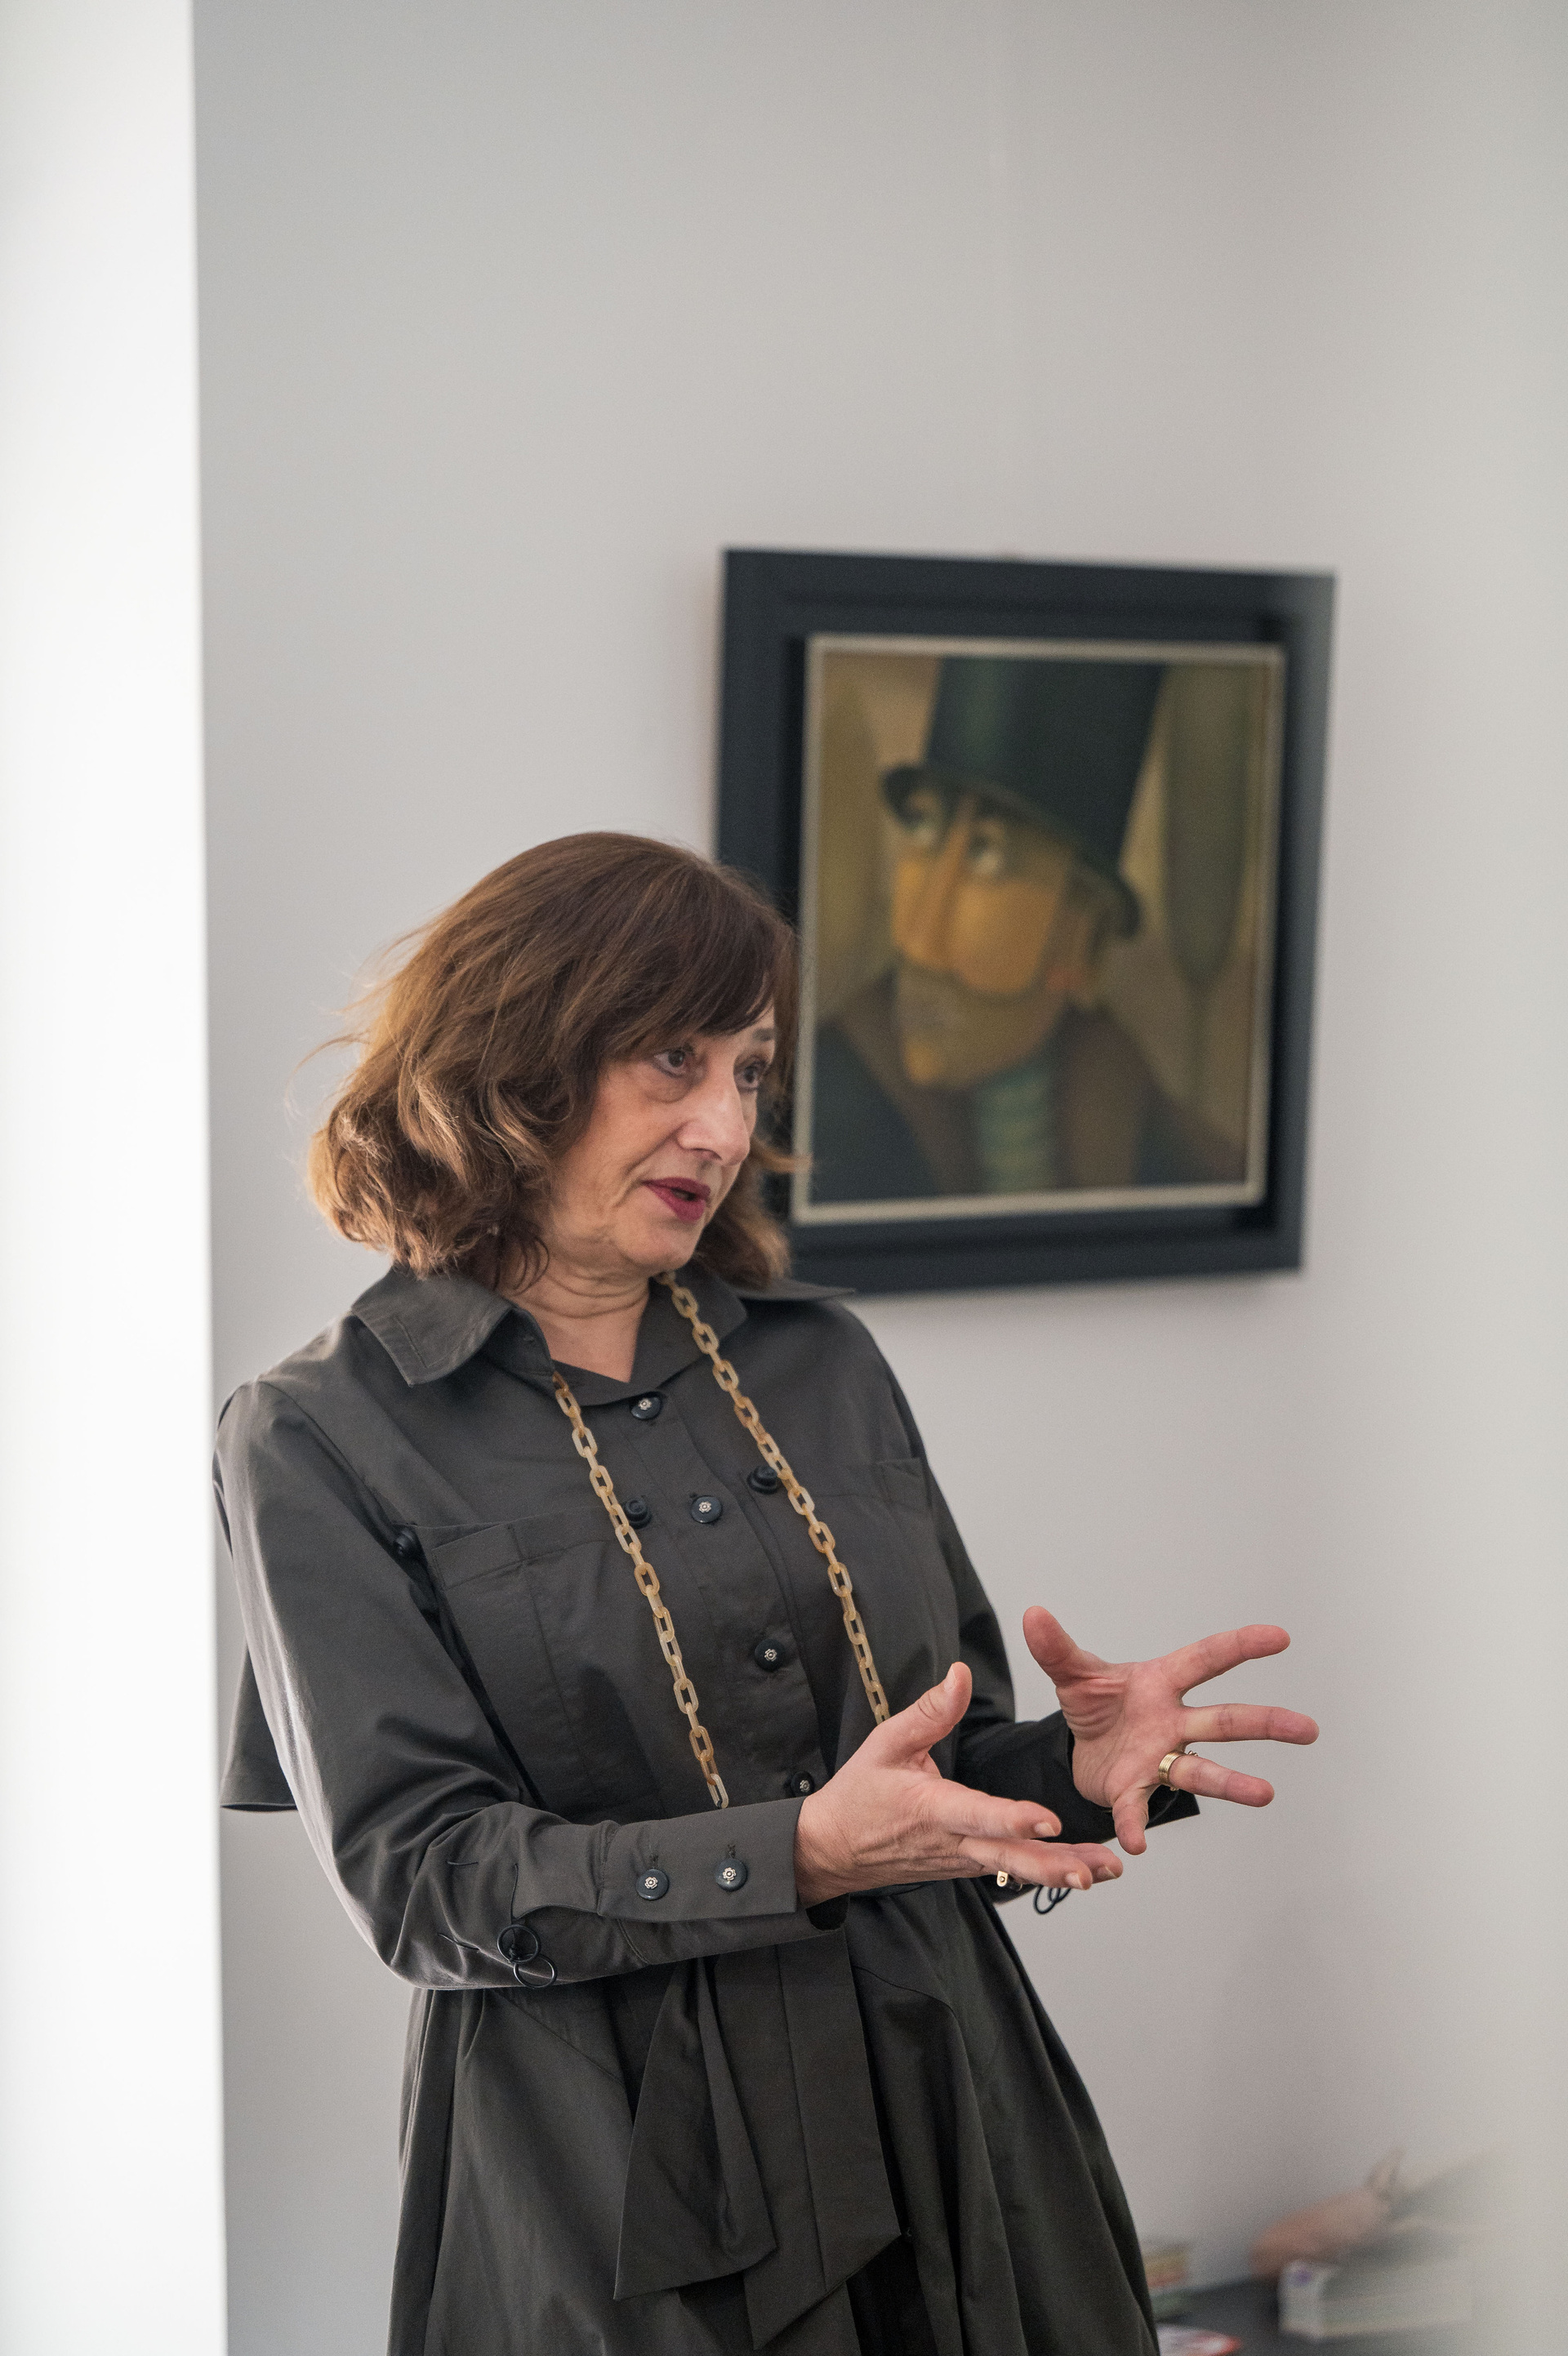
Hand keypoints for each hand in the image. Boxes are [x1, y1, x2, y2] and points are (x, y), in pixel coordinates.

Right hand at [793, 1661, 1120, 1905]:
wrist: (832, 1849)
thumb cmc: (859, 1792)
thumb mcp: (885, 1743)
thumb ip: (929, 1712)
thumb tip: (961, 1674)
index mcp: (932, 1809)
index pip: (979, 1814)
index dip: (1014, 1818)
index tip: (1049, 1820)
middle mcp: (953, 1842)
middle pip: (1010, 1859)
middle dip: (1055, 1865)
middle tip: (1095, 1870)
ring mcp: (961, 1860)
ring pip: (1015, 1870)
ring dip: (1059, 1872)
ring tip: (1103, 1872)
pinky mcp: (965, 1866)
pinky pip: (1007, 1870)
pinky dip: (1042, 1872)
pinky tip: (1079, 1870)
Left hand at [1023, 1607, 1318, 1854]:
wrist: (1079, 1749)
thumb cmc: (1096, 1706)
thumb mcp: (1073, 1673)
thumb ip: (1056, 1648)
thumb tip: (1034, 1614)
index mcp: (1161, 1683)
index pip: (1206, 1659)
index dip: (1241, 1646)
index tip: (1280, 1637)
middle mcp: (1172, 1723)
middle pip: (1224, 1720)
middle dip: (1266, 1722)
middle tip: (1308, 1728)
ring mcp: (1159, 1759)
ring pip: (1202, 1772)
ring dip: (1234, 1784)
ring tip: (1266, 1794)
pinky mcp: (1133, 1790)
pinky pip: (1137, 1808)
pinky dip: (1135, 1824)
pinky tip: (1137, 1844)